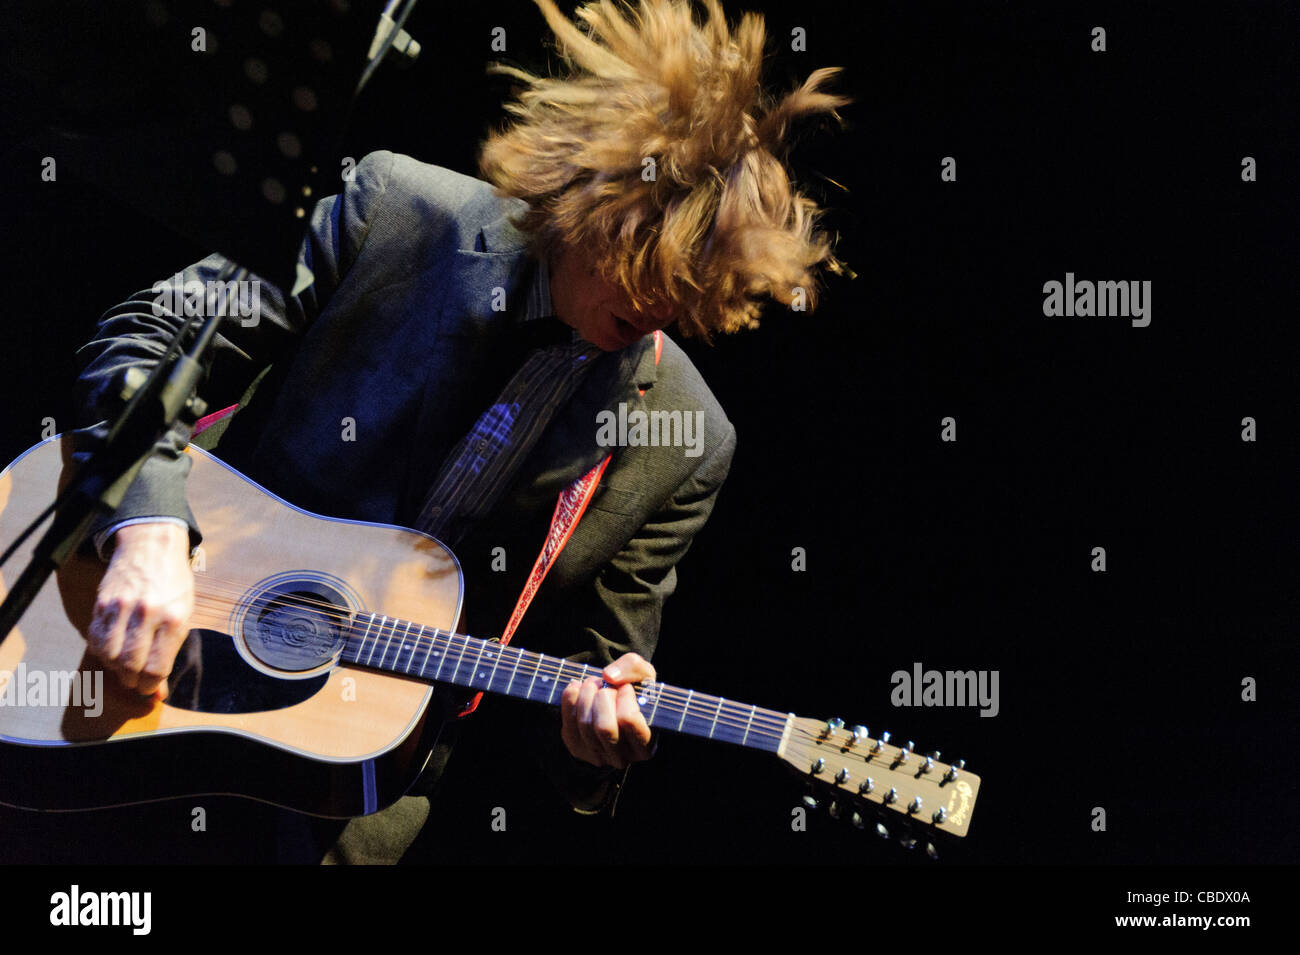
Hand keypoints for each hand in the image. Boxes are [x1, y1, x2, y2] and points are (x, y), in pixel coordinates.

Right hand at [88, 522, 193, 699]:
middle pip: (129, 666)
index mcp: (173, 618)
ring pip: (108, 656)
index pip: (155, 668)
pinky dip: (103, 652)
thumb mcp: (184, 614)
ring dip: (115, 669)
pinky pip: (96, 640)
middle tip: (136, 680)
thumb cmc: (173, 583)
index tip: (150, 688)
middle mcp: (146, 614)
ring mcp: (121, 608)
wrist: (152, 546)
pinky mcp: (102, 604)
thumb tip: (157, 691)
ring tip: (125, 665)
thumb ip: (170, 651)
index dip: (150, 685)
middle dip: (132, 681)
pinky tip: (113, 650)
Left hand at [560, 652, 655, 768]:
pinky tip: (579, 688)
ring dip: (587, 694)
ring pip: (585, 724)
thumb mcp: (645, 677)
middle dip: (603, 696)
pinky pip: (568, 721)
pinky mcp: (577, 748)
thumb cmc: (636, 694)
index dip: (624, 697)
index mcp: (646, 747)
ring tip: (594, 684)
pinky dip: (571, 698)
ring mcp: (597, 756)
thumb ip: (634, 668)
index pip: (628, 720)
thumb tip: (609, 676)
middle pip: (604, 727)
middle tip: (607, 685)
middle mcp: (622, 758)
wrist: (616, 705)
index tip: (626, 688)